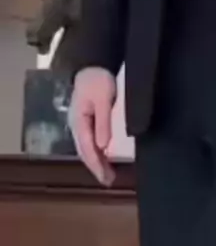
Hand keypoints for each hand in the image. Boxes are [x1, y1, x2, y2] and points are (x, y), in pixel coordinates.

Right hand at [68, 67, 116, 184]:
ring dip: (96, 161)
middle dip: (96, 167)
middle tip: (109, 181)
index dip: (96, 165)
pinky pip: (90, 140)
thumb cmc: (98, 80)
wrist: (93, 64)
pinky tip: (104, 156)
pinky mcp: (87, 119)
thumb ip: (103, 122)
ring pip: (87, 147)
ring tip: (108, 174)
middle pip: (85, 151)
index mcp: (79, 121)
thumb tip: (103, 146)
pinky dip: (97, 151)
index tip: (106, 177)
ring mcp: (81, 122)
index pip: (87, 148)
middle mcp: (77, 125)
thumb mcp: (103, 100)